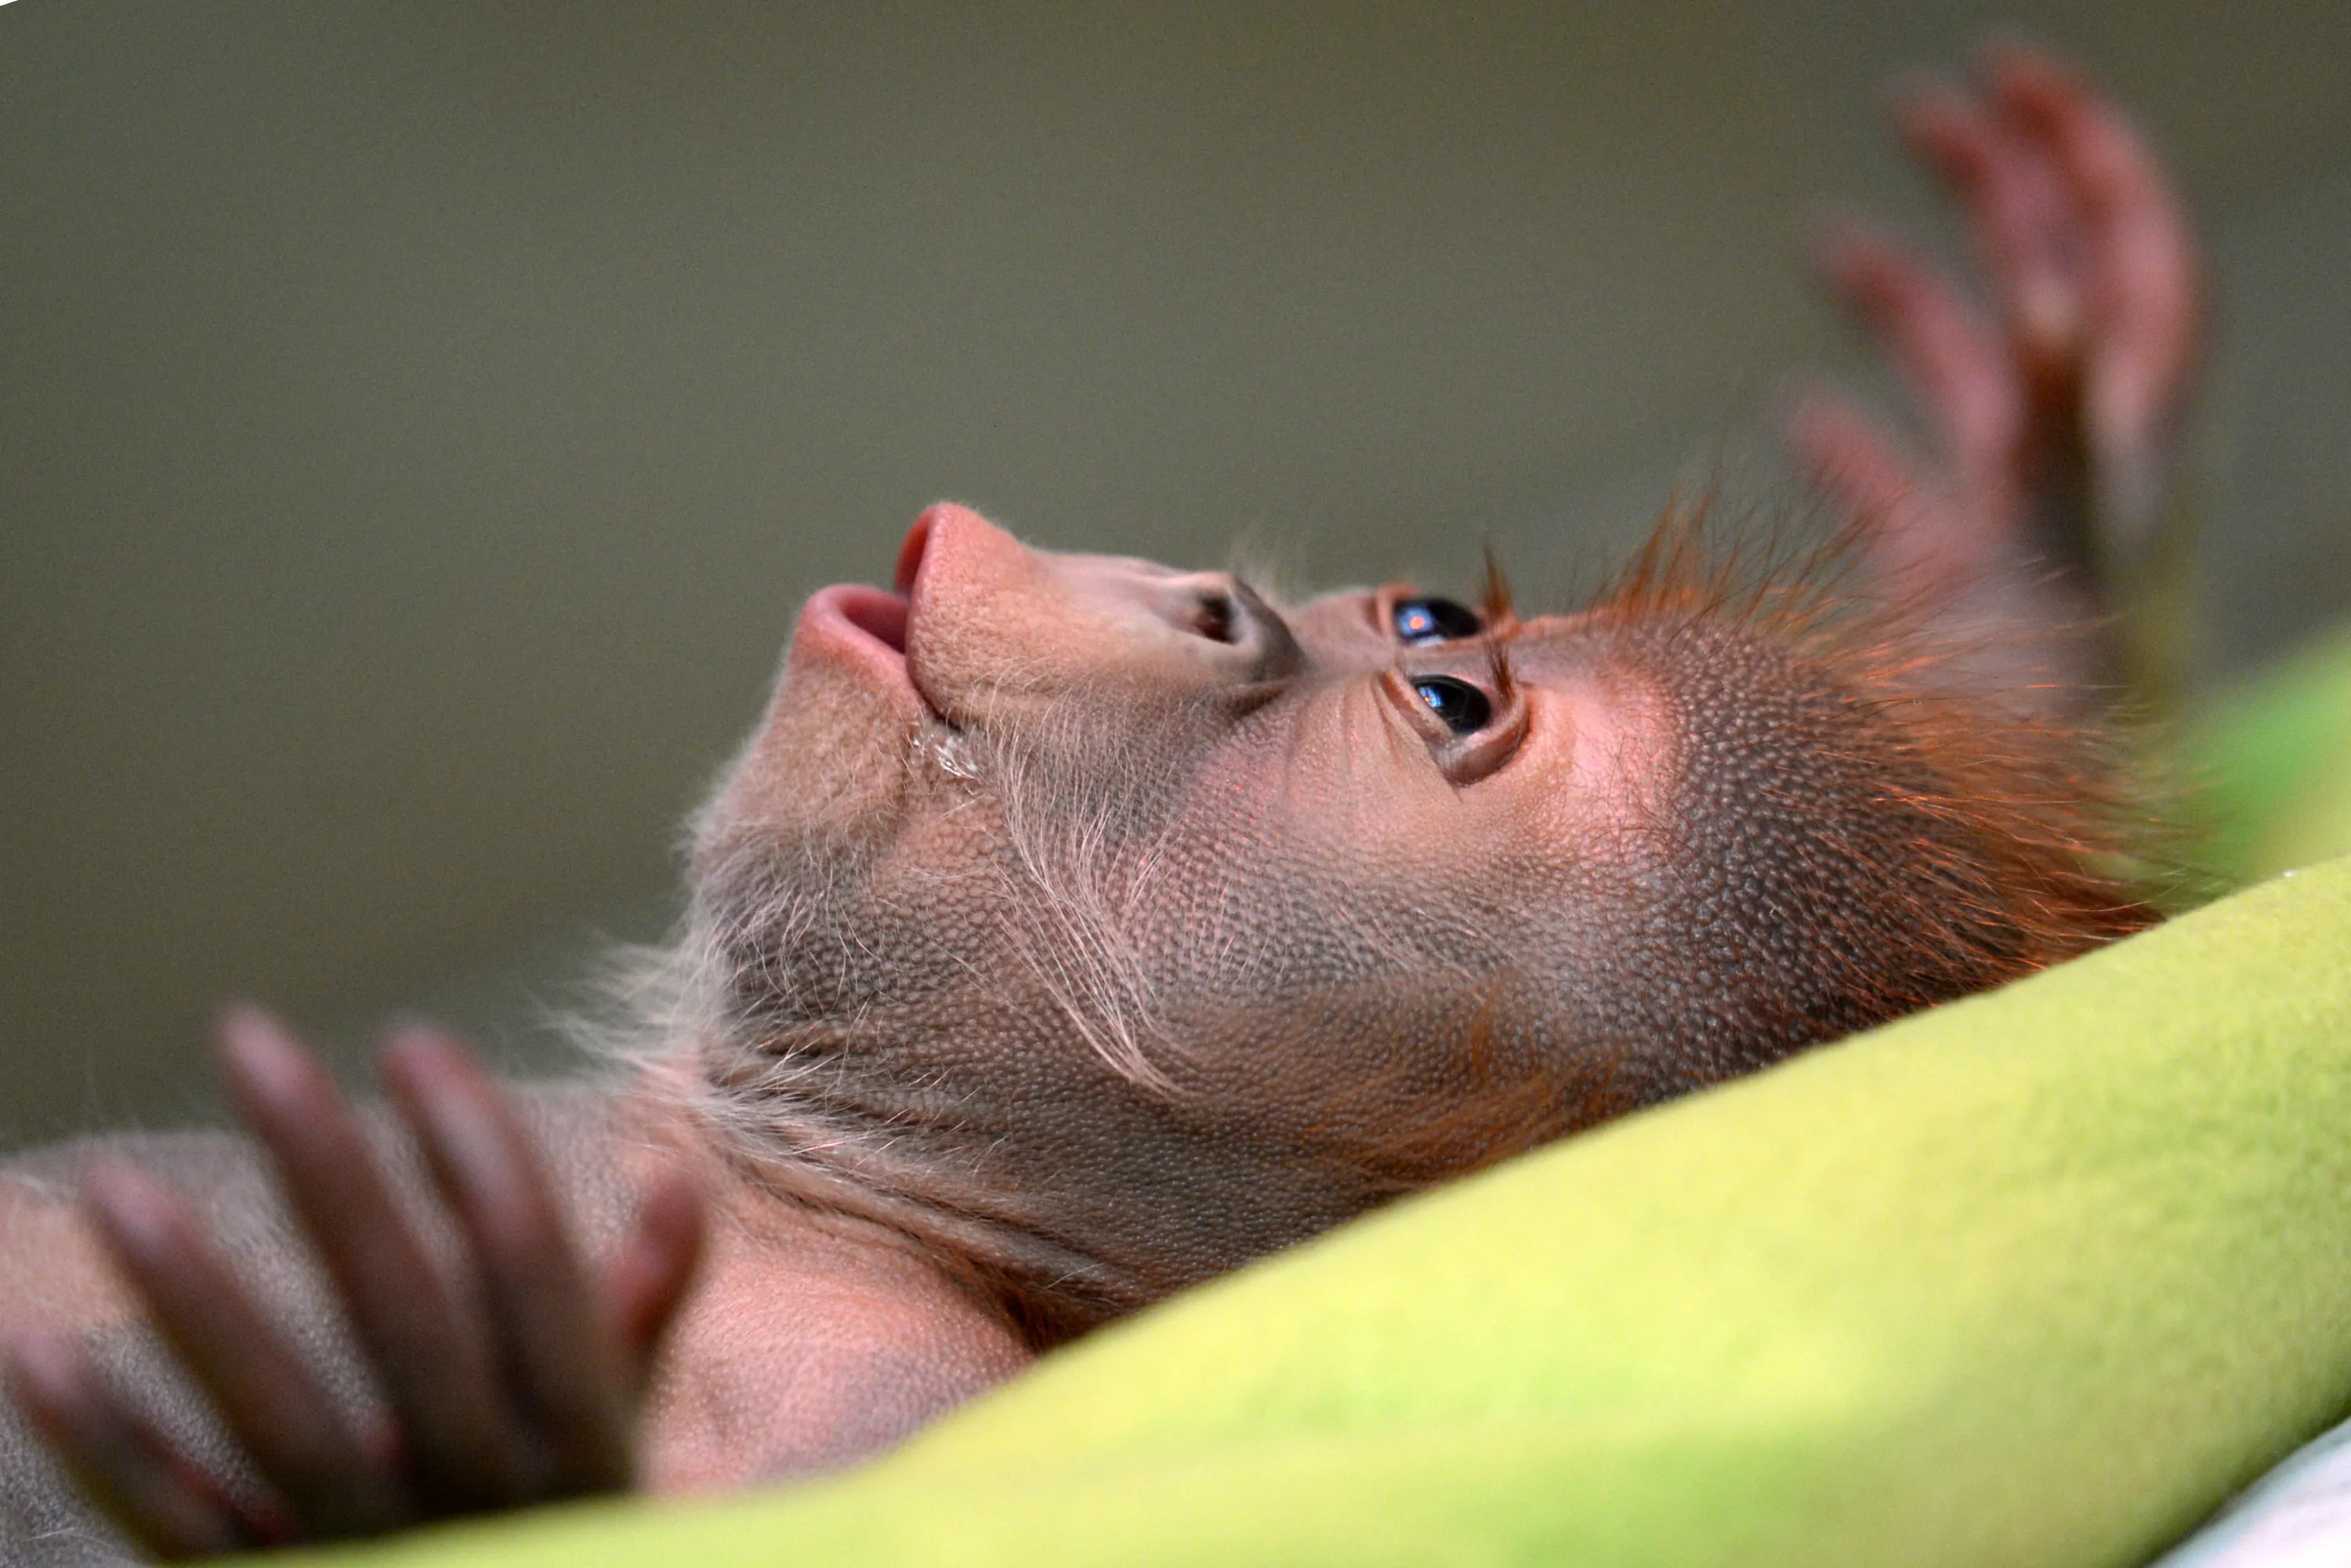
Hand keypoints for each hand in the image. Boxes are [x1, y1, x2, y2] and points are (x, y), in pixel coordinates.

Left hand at [4, 1008, 704, 1557]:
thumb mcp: (620, 1429)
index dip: (477, 1149)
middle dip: (327, 1173)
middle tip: (247, 1038)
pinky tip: (36, 1353)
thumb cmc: (560, 1524)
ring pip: (280, 1423)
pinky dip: (107, 1448)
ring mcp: (377, 1556)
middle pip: (404, 1322)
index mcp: (581, 1438)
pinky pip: (183, 1528)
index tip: (410, 1040)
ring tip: (115, 1186)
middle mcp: (485, 1497)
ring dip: (194, 1302)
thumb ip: (642, 1309)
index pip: (535, 1273)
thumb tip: (674, 1171)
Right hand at [1788, 43, 2201, 709]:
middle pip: (2046, 280)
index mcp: (2127, 438)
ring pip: (1959, 371)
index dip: (2084, 149)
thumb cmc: (2053, 723)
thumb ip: (2063, 415)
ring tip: (1825, 233)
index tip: (2010, 71)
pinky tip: (1795, 408)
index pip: (2133, 251)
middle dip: (1989, 183)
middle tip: (1917, 105)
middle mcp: (2075, 461)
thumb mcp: (2067, 541)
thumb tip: (2057, 291)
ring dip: (1899, 293)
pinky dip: (1844, 436)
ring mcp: (2004, 519)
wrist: (2009, 854)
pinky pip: (1892, 482)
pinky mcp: (1940, 583)